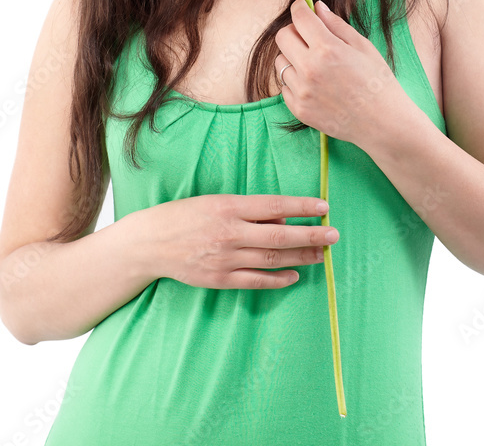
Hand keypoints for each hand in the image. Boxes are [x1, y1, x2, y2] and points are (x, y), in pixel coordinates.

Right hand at [145, 194, 338, 289]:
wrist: (149, 243)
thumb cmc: (183, 215)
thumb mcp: (214, 201)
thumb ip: (247, 210)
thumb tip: (282, 216)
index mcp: (228, 206)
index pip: (274, 205)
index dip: (302, 206)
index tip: (324, 206)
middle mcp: (229, 232)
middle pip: (279, 234)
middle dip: (311, 235)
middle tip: (334, 235)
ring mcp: (225, 258)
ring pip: (271, 258)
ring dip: (300, 256)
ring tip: (322, 254)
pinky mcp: (219, 279)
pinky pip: (256, 281)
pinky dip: (278, 279)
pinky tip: (295, 275)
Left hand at [274, 0, 400, 143]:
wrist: (383, 123)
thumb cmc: (378, 83)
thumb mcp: (363, 47)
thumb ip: (336, 25)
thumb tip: (316, 7)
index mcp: (327, 49)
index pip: (299, 18)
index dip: (300, 8)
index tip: (303, 8)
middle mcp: (309, 69)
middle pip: (282, 37)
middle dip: (294, 31)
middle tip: (309, 36)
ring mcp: (302, 91)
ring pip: (281, 62)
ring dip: (293, 57)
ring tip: (315, 64)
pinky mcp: (299, 109)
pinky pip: (284, 86)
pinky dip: (295, 81)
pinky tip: (315, 84)